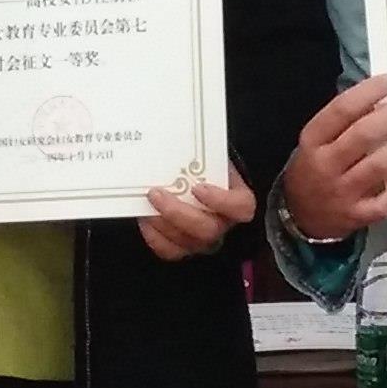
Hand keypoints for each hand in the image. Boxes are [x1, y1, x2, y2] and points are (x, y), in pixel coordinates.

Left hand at [141, 165, 257, 261]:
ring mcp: (204, 240)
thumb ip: (205, 155)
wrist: (199, 182)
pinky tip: (145, 218)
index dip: (221, 201)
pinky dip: (154, 236)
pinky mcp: (184, 248)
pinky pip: (169, 251)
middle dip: (178, 213)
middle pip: (207, 230)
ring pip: (186, 242)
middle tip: (157, 193)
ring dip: (162, 223)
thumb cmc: (207, 170)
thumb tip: (180, 136)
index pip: (241, 208)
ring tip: (147, 203)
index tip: (199, 187)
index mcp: (237, 202)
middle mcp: (222, 225)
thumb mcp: (213, 159)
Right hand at [281, 75, 386, 240]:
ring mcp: (342, 194)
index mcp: (313, 141)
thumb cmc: (313, 169)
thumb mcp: (316, 141)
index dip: (370, 91)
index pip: (342, 109)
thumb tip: (379, 99)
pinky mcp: (357, 216)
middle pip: (363, 135)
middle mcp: (325, 166)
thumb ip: (342, 122)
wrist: (299, 216)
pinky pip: (386, 201)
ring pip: (379, 165)